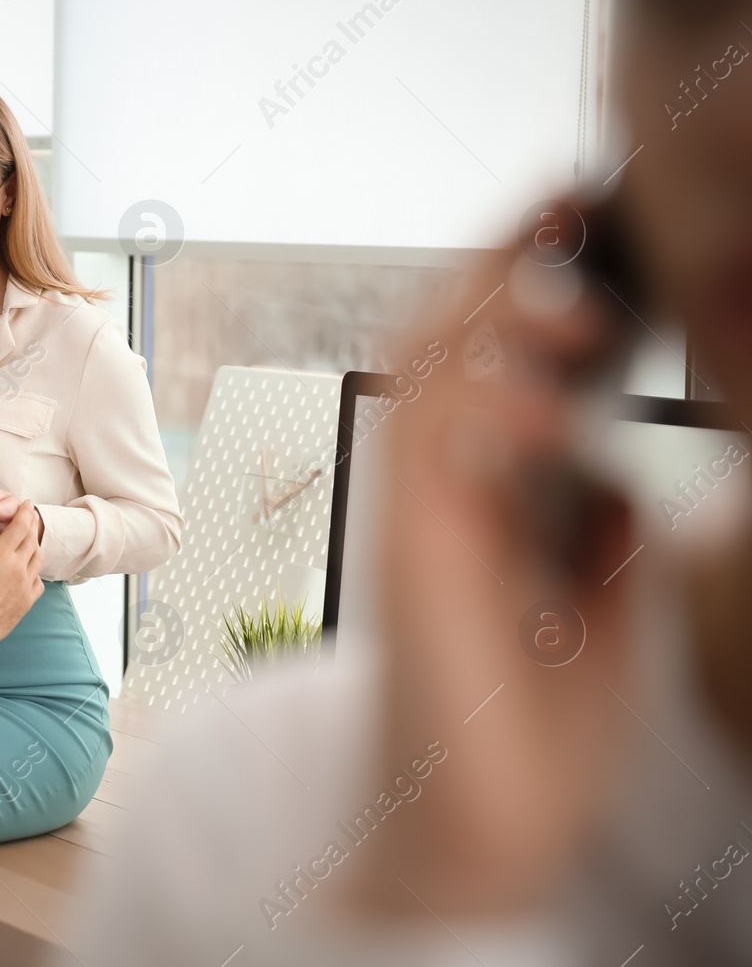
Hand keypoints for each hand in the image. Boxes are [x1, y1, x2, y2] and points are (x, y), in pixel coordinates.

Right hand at [0, 499, 44, 651]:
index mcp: (1, 555)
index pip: (20, 526)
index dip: (25, 513)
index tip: (28, 504)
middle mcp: (18, 567)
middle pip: (31, 540)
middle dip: (31, 526)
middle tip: (29, 518)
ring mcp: (26, 585)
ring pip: (38, 559)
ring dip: (35, 546)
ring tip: (29, 542)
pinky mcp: (28, 601)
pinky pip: (39, 581)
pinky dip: (36, 571)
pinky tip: (28, 572)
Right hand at [348, 240, 636, 915]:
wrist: (477, 831)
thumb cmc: (535, 728)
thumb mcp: (605, 606)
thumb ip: (603, 529)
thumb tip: (622, 459)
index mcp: (487, 495)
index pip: (493, 357)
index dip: (528, 278)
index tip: (583, 210)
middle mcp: (439, 491)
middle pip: (443, 339)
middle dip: (501, 263)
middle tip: (566, 201)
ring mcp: (416, 517)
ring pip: (422, 374)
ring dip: (487, 314)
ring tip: (565, 290)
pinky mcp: (409, 555)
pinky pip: (425, 449)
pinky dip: (487, 408)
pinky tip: (563, 409)